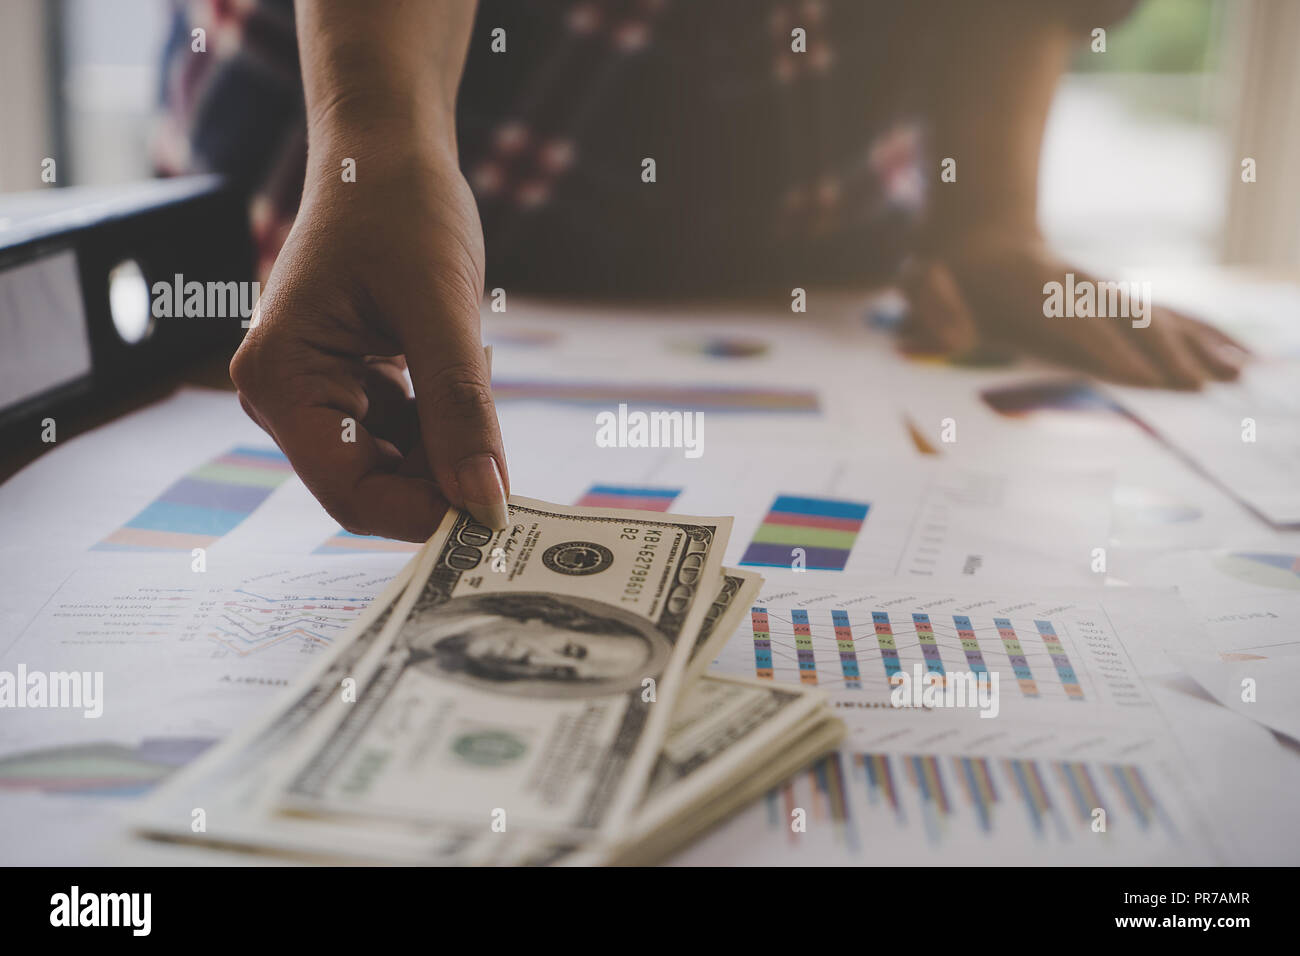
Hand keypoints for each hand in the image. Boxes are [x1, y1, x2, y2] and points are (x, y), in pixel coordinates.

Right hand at [230, 145, 508, 540]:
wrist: (388, 147)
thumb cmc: (400, 206)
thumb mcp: (440, 309)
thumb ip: (460, 410)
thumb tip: (485, 503)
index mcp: (281, 379)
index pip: (349, 492)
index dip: (422, 516)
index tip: (494, 519)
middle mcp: (287, 396)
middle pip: (370, 485)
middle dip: (441, 487)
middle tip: (511, 479)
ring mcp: (317, 391)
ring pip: (393, 465)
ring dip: (448, 453)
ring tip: (483, 398)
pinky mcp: (351, 384)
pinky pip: (402, 434)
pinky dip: (444, 426)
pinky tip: (467, 382)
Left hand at [900, 229, 1249, 387]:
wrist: (974, 228)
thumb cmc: (943, 266)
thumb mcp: (919, 279)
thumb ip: (932, 304)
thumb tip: (952, 337)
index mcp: (1029, 287)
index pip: (1076, 322)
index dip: (1111, 350)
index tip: (1146, 380)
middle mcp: (1074, 285)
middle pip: (1129, 318)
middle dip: (1168, 353)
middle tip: (1201, 390)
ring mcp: (1098, 288)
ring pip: (1155, 316)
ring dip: (1196, 346)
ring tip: (1235, 377)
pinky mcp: (1111, 297)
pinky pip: (1164, 315)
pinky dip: (1202, 332)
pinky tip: (1235, 354)